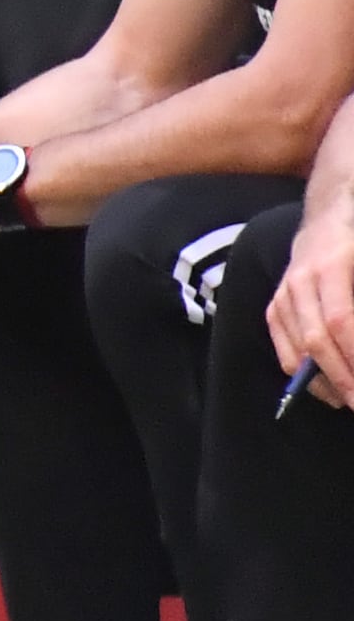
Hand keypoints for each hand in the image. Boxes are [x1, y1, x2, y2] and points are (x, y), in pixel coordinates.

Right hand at [271, 208, 353, 411]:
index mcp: (332, 266)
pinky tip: (328, 389)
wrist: (329, 220)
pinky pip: (284, 349)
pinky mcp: (274, 307)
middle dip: (342, 377)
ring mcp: (283, 295)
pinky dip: (304, 374)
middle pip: (316, 340)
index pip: (340, 319)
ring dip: (326, 383)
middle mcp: (301, 281)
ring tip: (349, 400)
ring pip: (298, 349)